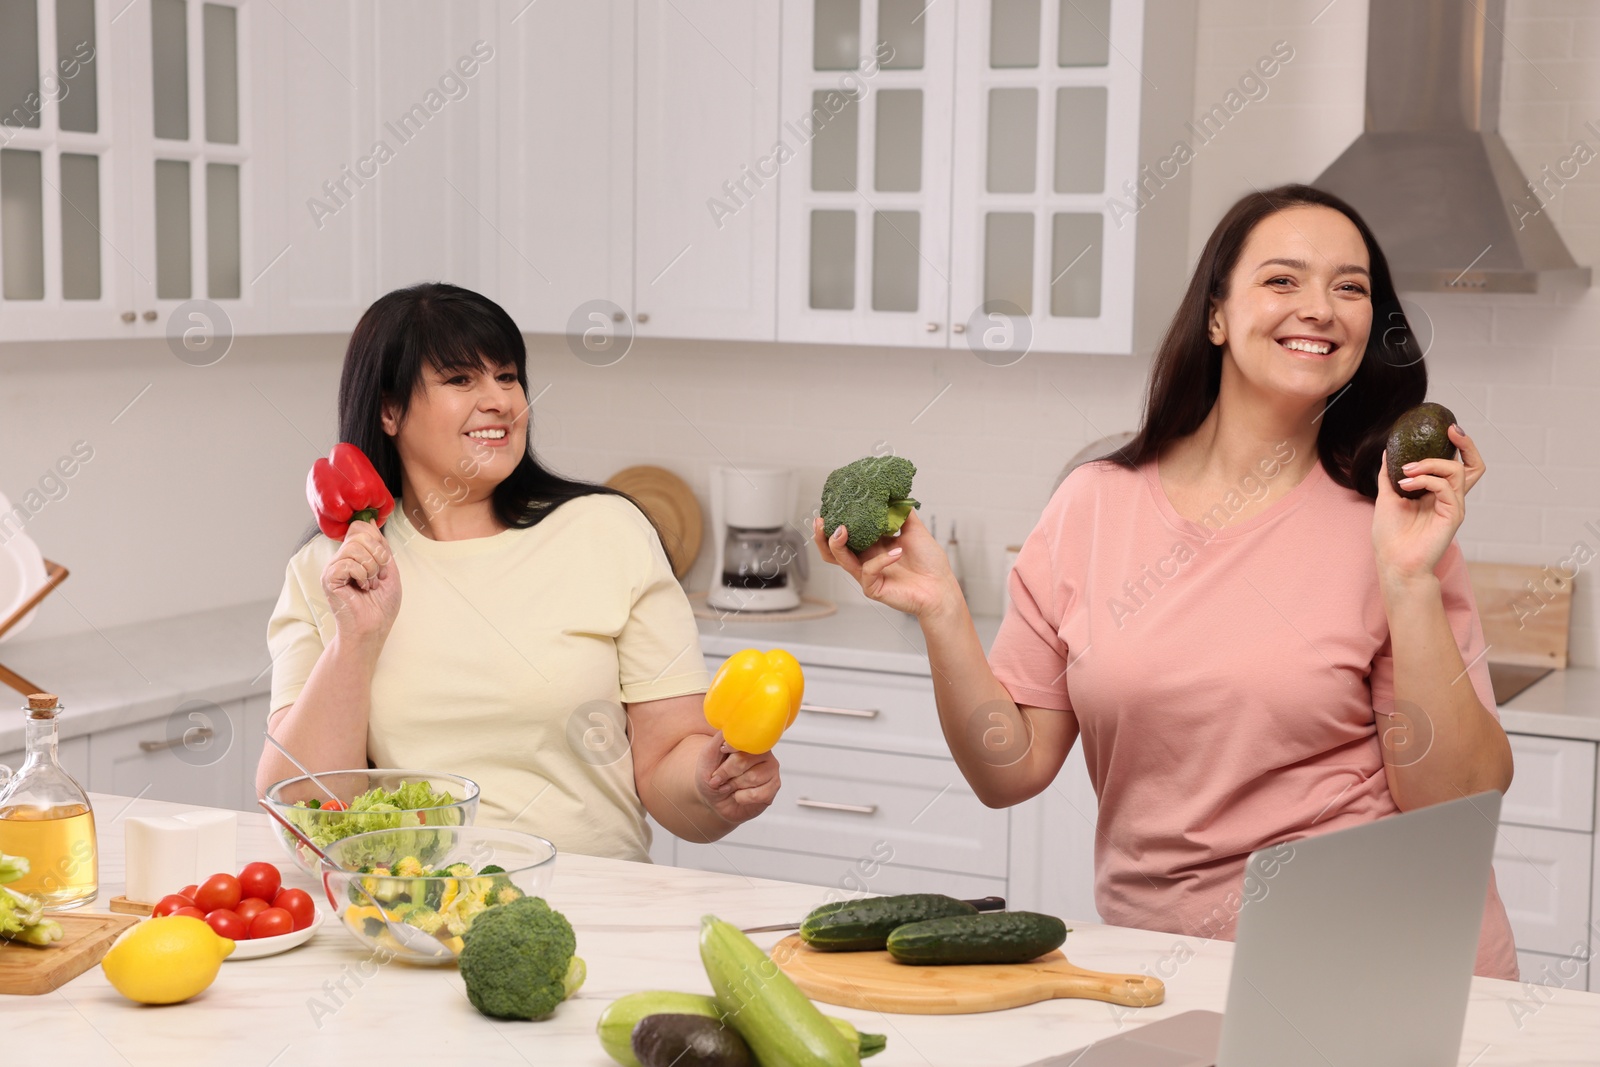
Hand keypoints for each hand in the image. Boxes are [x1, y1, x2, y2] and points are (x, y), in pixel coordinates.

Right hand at [321, 519, 400, 645]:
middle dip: (378, 555)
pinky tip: (361, 588)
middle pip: (359, 535)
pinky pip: (347, 563)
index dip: (376, 540)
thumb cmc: (381, 604)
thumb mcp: (389, 569)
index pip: (360, 528)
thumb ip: (381, 545)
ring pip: (354, 548)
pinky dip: (362, 575)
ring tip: (370, 584)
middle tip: (378, 576)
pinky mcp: (328, 579)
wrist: (374, 628)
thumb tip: (370, 520)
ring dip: (371, 568)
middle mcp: (341, 559)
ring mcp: (333, 568)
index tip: (384, 561)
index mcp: (354, 556)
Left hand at [694, 730, 779, 826]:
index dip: (731, 749)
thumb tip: (731, 726)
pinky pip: (758, 794)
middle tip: (718, 778)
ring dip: (734, 786)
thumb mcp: (708, 754)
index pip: (744, 740)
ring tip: (728, 786)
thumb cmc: (712, 774)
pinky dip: (742, 798)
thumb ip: (720, 739)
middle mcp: (763, 752)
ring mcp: (771, 769)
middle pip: (744, 760)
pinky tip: (739, 794)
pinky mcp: (773, 787)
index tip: (722, 752)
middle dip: (726, 773)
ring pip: (753, 777)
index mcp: (749, 740)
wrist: (713, 797)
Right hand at [812, 510, 956, 617]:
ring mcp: (868, 575)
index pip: (846, 535)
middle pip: (833, 551)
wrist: (941, 588)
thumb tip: (893, 493)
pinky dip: (881, 559)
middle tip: (822, 521)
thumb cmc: (930, 564)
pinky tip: (897, 551)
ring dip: (837, 544)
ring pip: (841, 561)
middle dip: (823, 536)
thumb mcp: (915, 530)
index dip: (834, 523)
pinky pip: (868, 571)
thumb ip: (902, 513)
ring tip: (842, 530)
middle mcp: (866, 560)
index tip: (831, 506)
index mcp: (872, 546)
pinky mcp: (874, 588)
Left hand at [1372, 423, 1482, 583]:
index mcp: (1436, 493)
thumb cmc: (1390, 536)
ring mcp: (1453, 506)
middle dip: (1466, 444)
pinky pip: (1445, 487)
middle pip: (1473, 466)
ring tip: (1406, 470)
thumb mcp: (1386, 497)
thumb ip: (1389, 475)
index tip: (1445, 429)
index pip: (1456, 465)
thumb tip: (1386, 452)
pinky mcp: (1453, 515)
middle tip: (1451, 430)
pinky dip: (1425, 479)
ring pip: (1457, 471)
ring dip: (1430, 463)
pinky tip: (1406, 484)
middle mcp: (1449, 498)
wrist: (1394, 562)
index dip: (1457, 447)